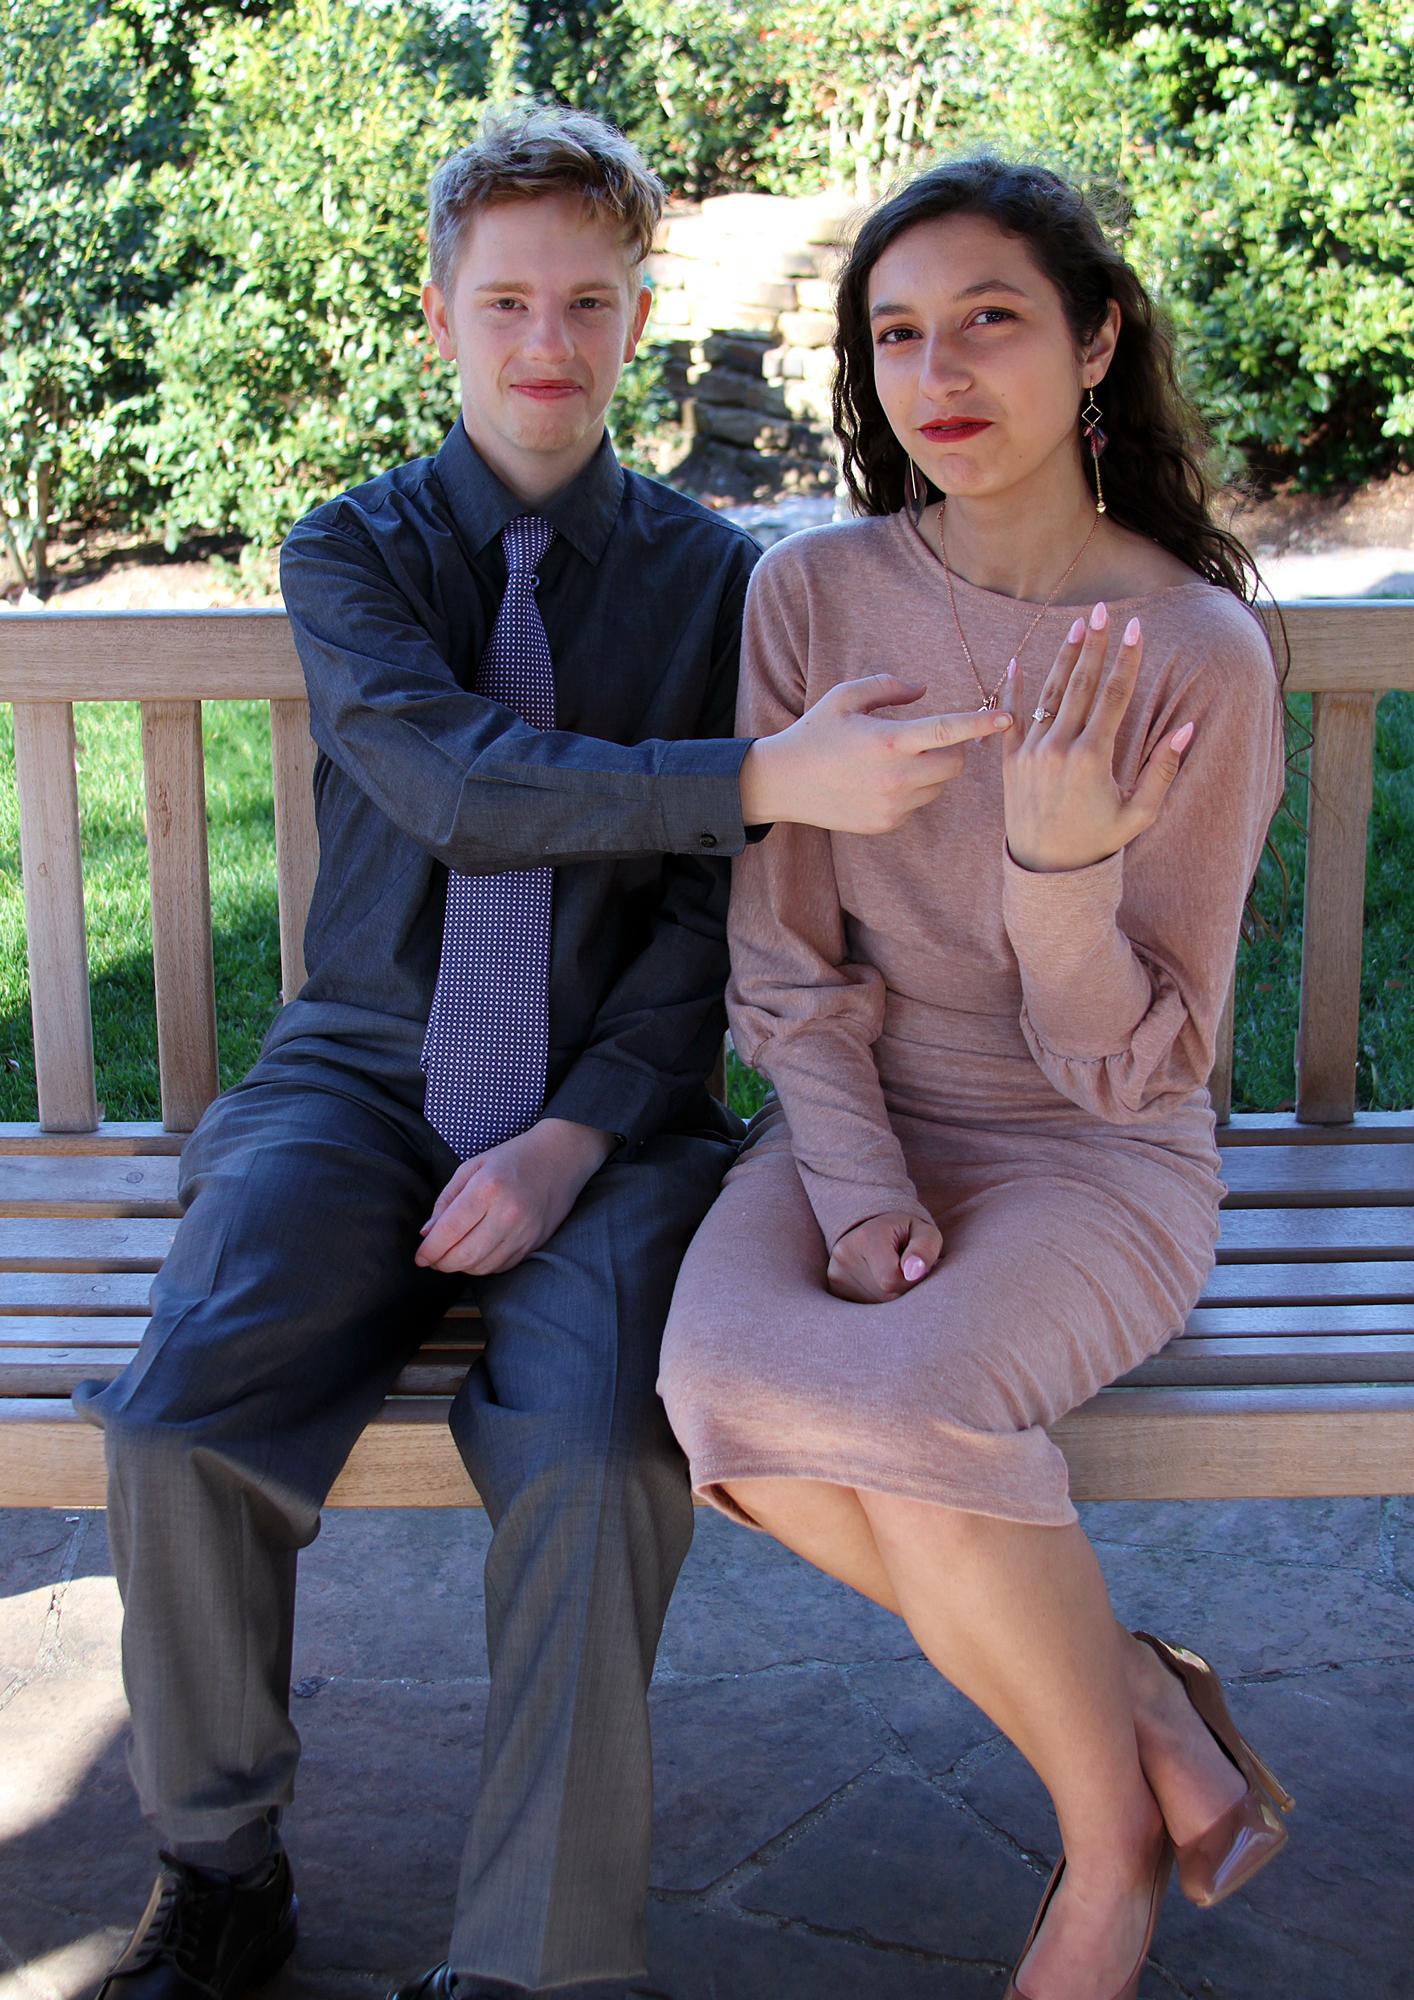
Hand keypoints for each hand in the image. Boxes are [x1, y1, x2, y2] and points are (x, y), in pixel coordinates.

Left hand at [414, 1117, 614, 1276]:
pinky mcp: (535, 1242)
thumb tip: (427, 1233)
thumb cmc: (512, 1158)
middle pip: (464, 1256)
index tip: (420, 1257)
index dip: (429, 1250)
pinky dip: (483, 1266)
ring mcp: (524, 1231)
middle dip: (442, 1264)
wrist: (561, 1157)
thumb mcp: (472, 1167)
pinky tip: (477, 1254)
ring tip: (453, 1257)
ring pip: (483, 1266)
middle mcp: (507, 1213)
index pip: (449, 1231)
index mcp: (486, 1189)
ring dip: (462, 1267)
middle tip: (433, 1260)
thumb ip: (446, 1200)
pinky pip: (502, 1266)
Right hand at [740, 673, 1010, 834]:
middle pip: (955, 765)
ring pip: (938, 787)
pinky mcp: (887, 824)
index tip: (1008, 717)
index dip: (981, 723)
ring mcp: (893, 805)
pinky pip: (918, 805)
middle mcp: (896, 776)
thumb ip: (887, 687)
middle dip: (952, 750)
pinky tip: (880, 783)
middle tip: (928, 741)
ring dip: (931, 772)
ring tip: (894, 762)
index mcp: (889, 740)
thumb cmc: (815, 734)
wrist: (784, 783)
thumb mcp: (844, 697)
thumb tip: (923, 689)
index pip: (948, 730)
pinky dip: (911, 792)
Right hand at [826, 1210, 942, 1303]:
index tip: (913, 1269)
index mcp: (866, 1237)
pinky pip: (865, 1313)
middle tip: (904, 1272)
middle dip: (902, 1290)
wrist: (875, 1232)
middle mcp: (844, 1256)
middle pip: (884, 1296)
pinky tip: (878, 1285)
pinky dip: (878, 1303)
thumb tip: (914, 1272)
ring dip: (891, 1299)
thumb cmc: (907, 1235)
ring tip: (891, 1276)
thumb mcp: (924, 1233)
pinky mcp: (833, 1290)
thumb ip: (925, 1249)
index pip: (891, 1279)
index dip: (910, 1281)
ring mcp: (835, 1275)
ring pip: (876, 1308)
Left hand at [1000, 603, 1194, 872]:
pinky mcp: (1010, 761)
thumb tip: (1188, 727)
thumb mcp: (1139, 812)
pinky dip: (1014, 689)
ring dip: (1063, 657)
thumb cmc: (1099, 842)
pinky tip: (1017, 660)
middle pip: (1081, 685)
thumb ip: (1163, 769)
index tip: (1136, 629)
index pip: (1114, 696)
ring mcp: (1031, 753)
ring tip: (1076, 626)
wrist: (1047, 872)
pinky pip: (1011, 718)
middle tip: (1103, 610)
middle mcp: (1058, 748)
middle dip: (1094, 645)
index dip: (1127, 660)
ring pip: (1049, 694)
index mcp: (1092, 758)